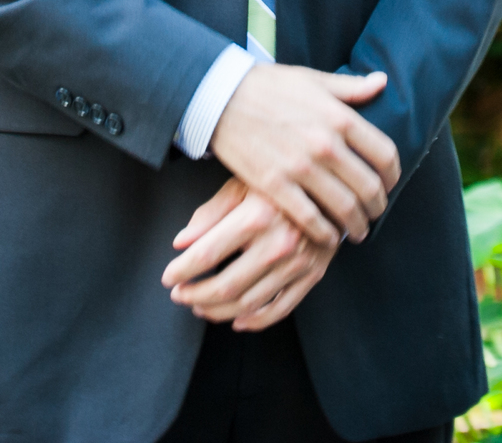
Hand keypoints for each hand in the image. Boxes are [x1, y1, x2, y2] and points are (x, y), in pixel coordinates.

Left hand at [162, 178, 336, 330]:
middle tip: (179, 294)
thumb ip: (211, 213)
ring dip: (218, 310)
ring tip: (200, 305)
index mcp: (256, 216)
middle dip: (195, 295)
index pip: (206, 254)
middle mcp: (279, 243)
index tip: (167, 277)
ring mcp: (298, 263)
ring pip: (248, 303)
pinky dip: (255, 321)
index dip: (180, 270)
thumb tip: (180, 242)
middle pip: (225, 286)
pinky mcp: (313, 275)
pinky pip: (280, 309)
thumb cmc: (280, 180)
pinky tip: (236, 319)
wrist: (334, 183)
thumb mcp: (243, 184)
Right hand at [209, 64, 398, 245]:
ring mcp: (301, 167)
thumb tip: (382, 81)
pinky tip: (329, 237)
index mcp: (340, 117)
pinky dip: (325, 233)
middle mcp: (326, 144)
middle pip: (369, 187)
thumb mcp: (313, 80)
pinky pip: (311, 219)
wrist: (221, 97)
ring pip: (344, 208)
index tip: (389, 184)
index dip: (393, 176)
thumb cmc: (268, 86)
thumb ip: (351, 87)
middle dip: (377, 206)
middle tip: (375, 213)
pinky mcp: (275, 185)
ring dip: (357, 225)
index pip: (385, 155)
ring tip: (358, 231)